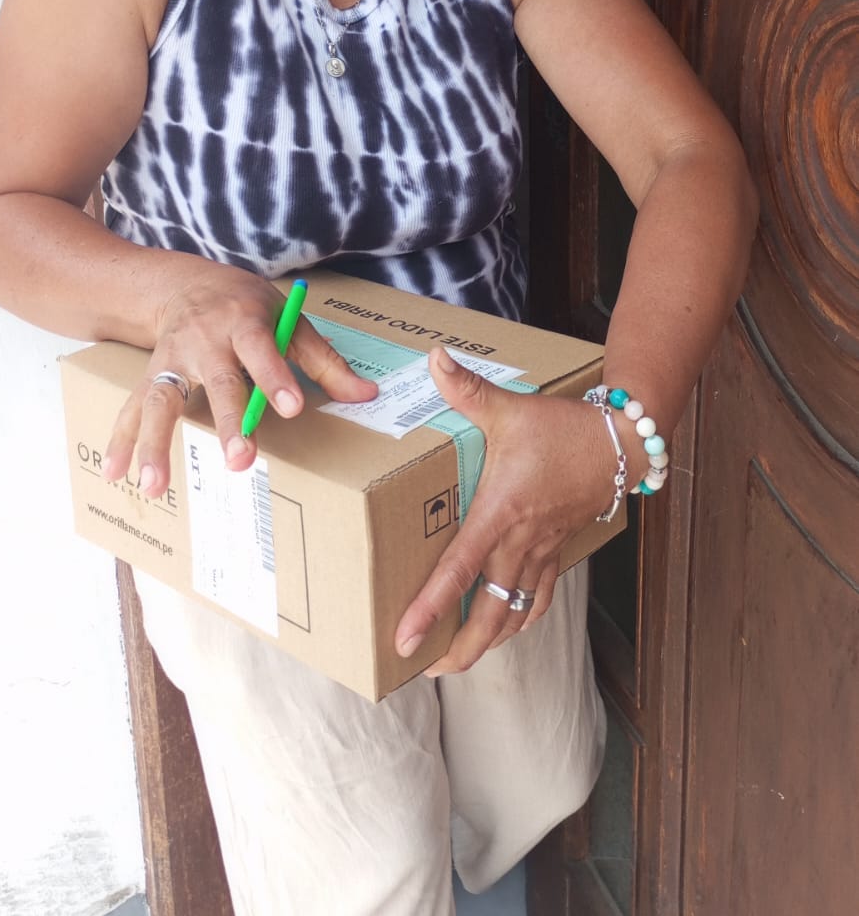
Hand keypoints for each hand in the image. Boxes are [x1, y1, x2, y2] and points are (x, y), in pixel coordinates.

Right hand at [102, 263, 376, 496]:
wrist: (184, 283)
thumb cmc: (246, 306)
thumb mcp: (287, 319)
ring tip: (154, 485)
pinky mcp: (150, 375)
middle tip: (238, 460)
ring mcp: (172, 359)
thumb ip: (323, 360)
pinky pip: (132, 408)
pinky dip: (122, 441)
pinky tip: (115, 475)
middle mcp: (205, 340)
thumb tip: (366, 395)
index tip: (292, 408)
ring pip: (161, 399)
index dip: (275, 377)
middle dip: (227, 420)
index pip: (262, 349)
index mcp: (245, 321)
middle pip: (217, 381)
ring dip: (155, 442)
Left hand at [394, 347, 621, 674]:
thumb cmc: (563, 427)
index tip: (406, 640)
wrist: (622, 441)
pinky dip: (521, 620)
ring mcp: (542, 551)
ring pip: (515, 613)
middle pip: (489, 613)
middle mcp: (521, 542)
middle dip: (458, 649)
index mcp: (501, 513)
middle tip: (424, 669)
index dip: (431, 608)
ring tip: (456, 661)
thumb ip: (467, 388)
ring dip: (487, 641)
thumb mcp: (510, 406)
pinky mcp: (557, 550)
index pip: (459, 570)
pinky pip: (540, 598)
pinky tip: (506, 630)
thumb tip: (434, 359)